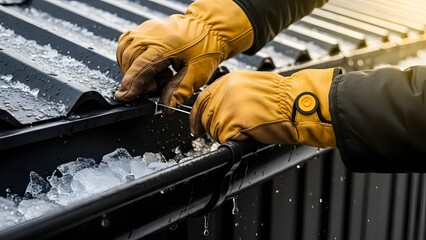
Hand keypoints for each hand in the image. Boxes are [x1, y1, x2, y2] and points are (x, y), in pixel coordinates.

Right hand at [115, 0, 252, 112]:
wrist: (210, 29)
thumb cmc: (206, 48)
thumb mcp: (196, 74)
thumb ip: (179, 91)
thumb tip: (166, 106)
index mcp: (164, 46)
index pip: (140, 67)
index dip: (132, 85)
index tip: (125, 97)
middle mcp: (152, 34)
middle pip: (130, 58)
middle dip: (134, 78)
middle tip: (152, 88)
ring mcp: (147, 29)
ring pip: (125, 49)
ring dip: (130, 67)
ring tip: (150, 77)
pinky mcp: (146, 29)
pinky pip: (128, 42)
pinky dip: (130, 56)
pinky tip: (142, 65)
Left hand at [190, 68, 341, 146]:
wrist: (299, 104)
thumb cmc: (284, 98)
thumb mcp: (253, 85)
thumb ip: (232, 92)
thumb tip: (218, 106)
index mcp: (229, 80)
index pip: (202, 99)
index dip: (197, 116)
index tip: (196, 127)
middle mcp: (226, 90)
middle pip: (206, 117)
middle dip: (213, 128)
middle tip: (229, 132)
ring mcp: (229, 106)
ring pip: (215, 130)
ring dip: (227, 134)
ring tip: (247, 129)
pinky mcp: (235, 121)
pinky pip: (225, 138)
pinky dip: (236, 140)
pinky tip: (250, 133)